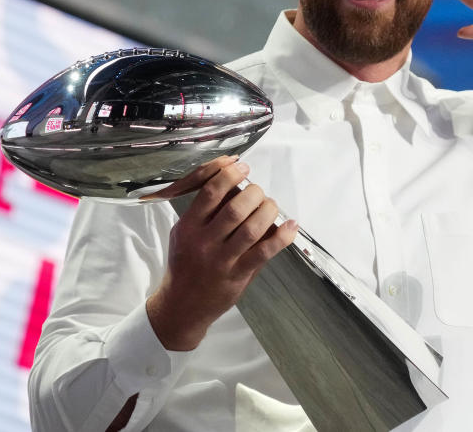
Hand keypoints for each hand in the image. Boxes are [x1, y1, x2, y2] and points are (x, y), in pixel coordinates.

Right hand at [145, 157, 297, 349]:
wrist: (181, 306)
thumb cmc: (186, 264)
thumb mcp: (183, 234)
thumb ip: (205, 212)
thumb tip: (235, 183)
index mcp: (188, 227)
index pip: (210, 192)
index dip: (230, 174)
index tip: (242, 166)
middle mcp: (203, 242)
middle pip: (235, 208)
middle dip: (254, 193)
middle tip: (259, 192)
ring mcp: (221, 260)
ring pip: (251, 228)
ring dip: (268, 211)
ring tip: (271, 206)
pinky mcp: (238, 275)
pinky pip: (264, 252)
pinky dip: (281, 237)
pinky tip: (290, 226)